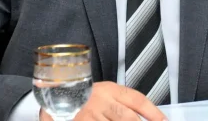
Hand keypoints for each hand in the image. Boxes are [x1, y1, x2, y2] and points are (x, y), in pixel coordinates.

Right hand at [40, 81, 166, 120]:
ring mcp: (88, 115)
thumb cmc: (83, 95)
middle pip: (128, 118)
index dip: (153, 112)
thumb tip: (145, 117)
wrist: (54, 92)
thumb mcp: (104, 93)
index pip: (136, 100)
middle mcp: (100, 101)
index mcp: (110, 89)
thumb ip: (121, 103)